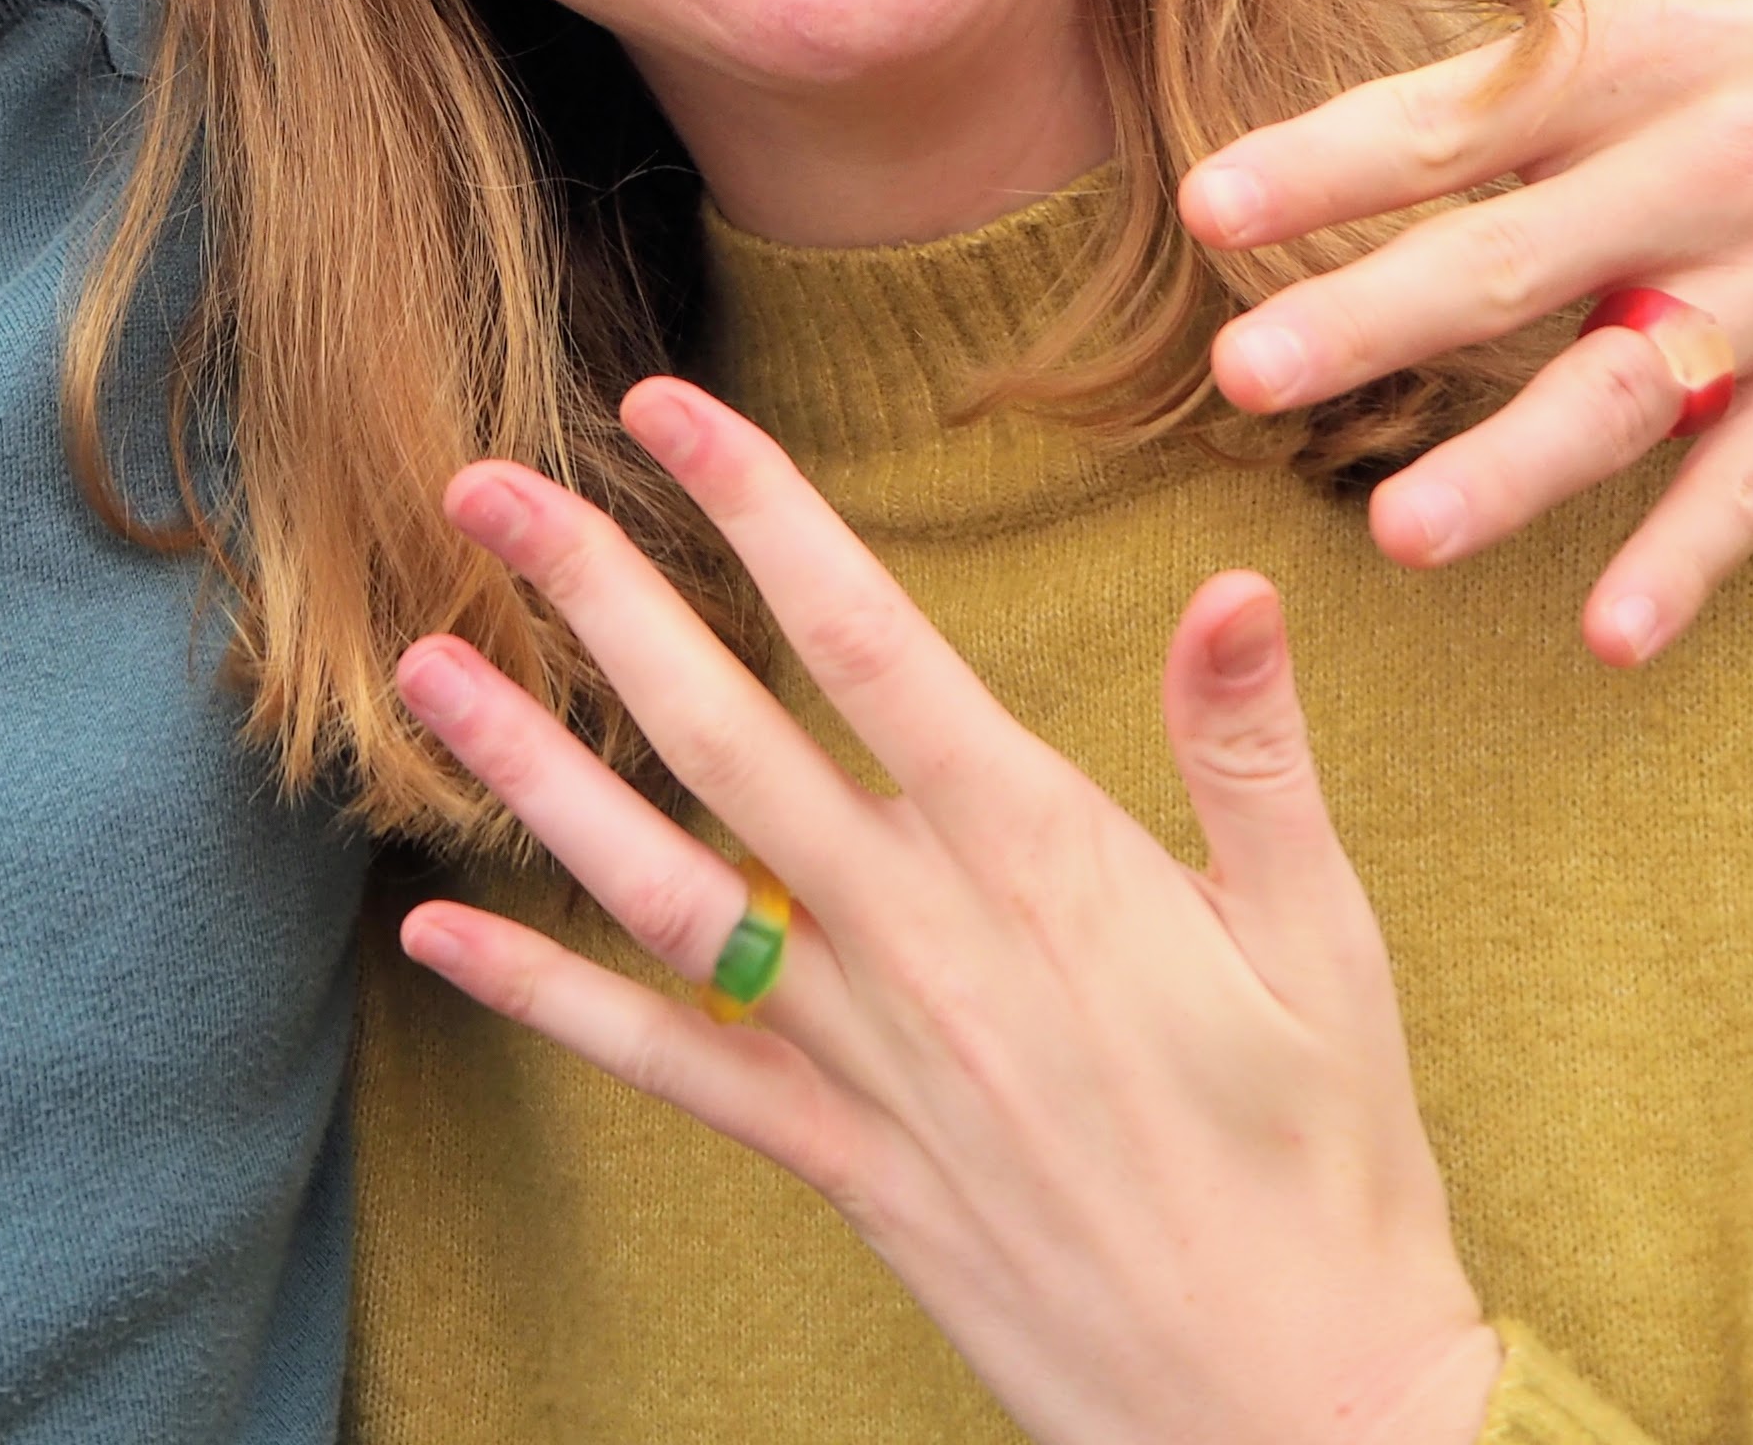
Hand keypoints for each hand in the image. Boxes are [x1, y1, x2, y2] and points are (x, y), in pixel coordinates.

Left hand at [390, 379, 1500, 1444]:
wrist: (1295, 1410)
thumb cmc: (1329, 1162)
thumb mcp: (1327, 944)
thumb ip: (1252, 757)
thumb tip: (1239, 585)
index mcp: (1046, 865)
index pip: (874, 649)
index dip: (766, 517)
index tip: (671, 409)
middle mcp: (927, 946)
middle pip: (727, 739)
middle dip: (601, 599)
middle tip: (482, 486)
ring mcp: (867, 1060)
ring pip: (661, 890)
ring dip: (532, 771)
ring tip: (423, 668)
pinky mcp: (838, 1162)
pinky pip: (668, 1069)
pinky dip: (544, 1003)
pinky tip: (438, 932)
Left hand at [1183, 0, 1752, 666]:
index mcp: (1633, 52)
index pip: (1457, 113)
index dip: (1332, 161)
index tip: (1208, 207)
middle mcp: (1704, 167)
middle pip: (1519, 259)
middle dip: (1380, 319)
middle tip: (1242, 381)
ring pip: (1637, 386)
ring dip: (1519, 468)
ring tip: (1399, 538)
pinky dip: (1693, 556)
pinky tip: (1607, 636)